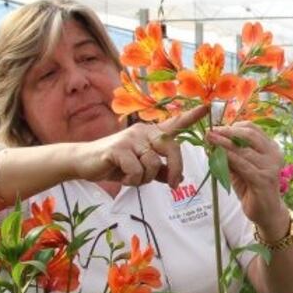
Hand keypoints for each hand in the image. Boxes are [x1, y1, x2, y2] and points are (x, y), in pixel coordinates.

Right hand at [72, 106, 207, 186]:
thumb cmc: (117, 165)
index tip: (208, 106)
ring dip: (145, 179)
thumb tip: (179, 178)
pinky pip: (137, 170)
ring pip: (153, 164)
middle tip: (175, 185)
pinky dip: (133, 180)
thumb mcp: (142, 169)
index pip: (175, 123)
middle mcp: (144, 132)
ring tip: (133, 178)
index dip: (192, 116)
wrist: (84, 163)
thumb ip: (161, 172)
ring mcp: (130, 139)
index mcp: (152, 135)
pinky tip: (123, 178)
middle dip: (176, 169)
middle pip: (172, 148)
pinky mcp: (118, 149)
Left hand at [206, 121, 287, 229]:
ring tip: (209, 140)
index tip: (217, 128)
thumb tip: (212, 140)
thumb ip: (231, 154)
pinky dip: (228, 158)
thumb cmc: (253, 188)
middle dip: (227, 132)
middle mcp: (274, 154)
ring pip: (244, 150)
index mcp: (271, 148)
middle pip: (249, 135)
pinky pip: (243, 165)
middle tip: (210, 132)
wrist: (267, 212)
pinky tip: (217, 154)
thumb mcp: (241, 167)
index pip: (253, 129)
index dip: (233, 126)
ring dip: (224, 143)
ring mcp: (271, 167)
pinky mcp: (264, 179)